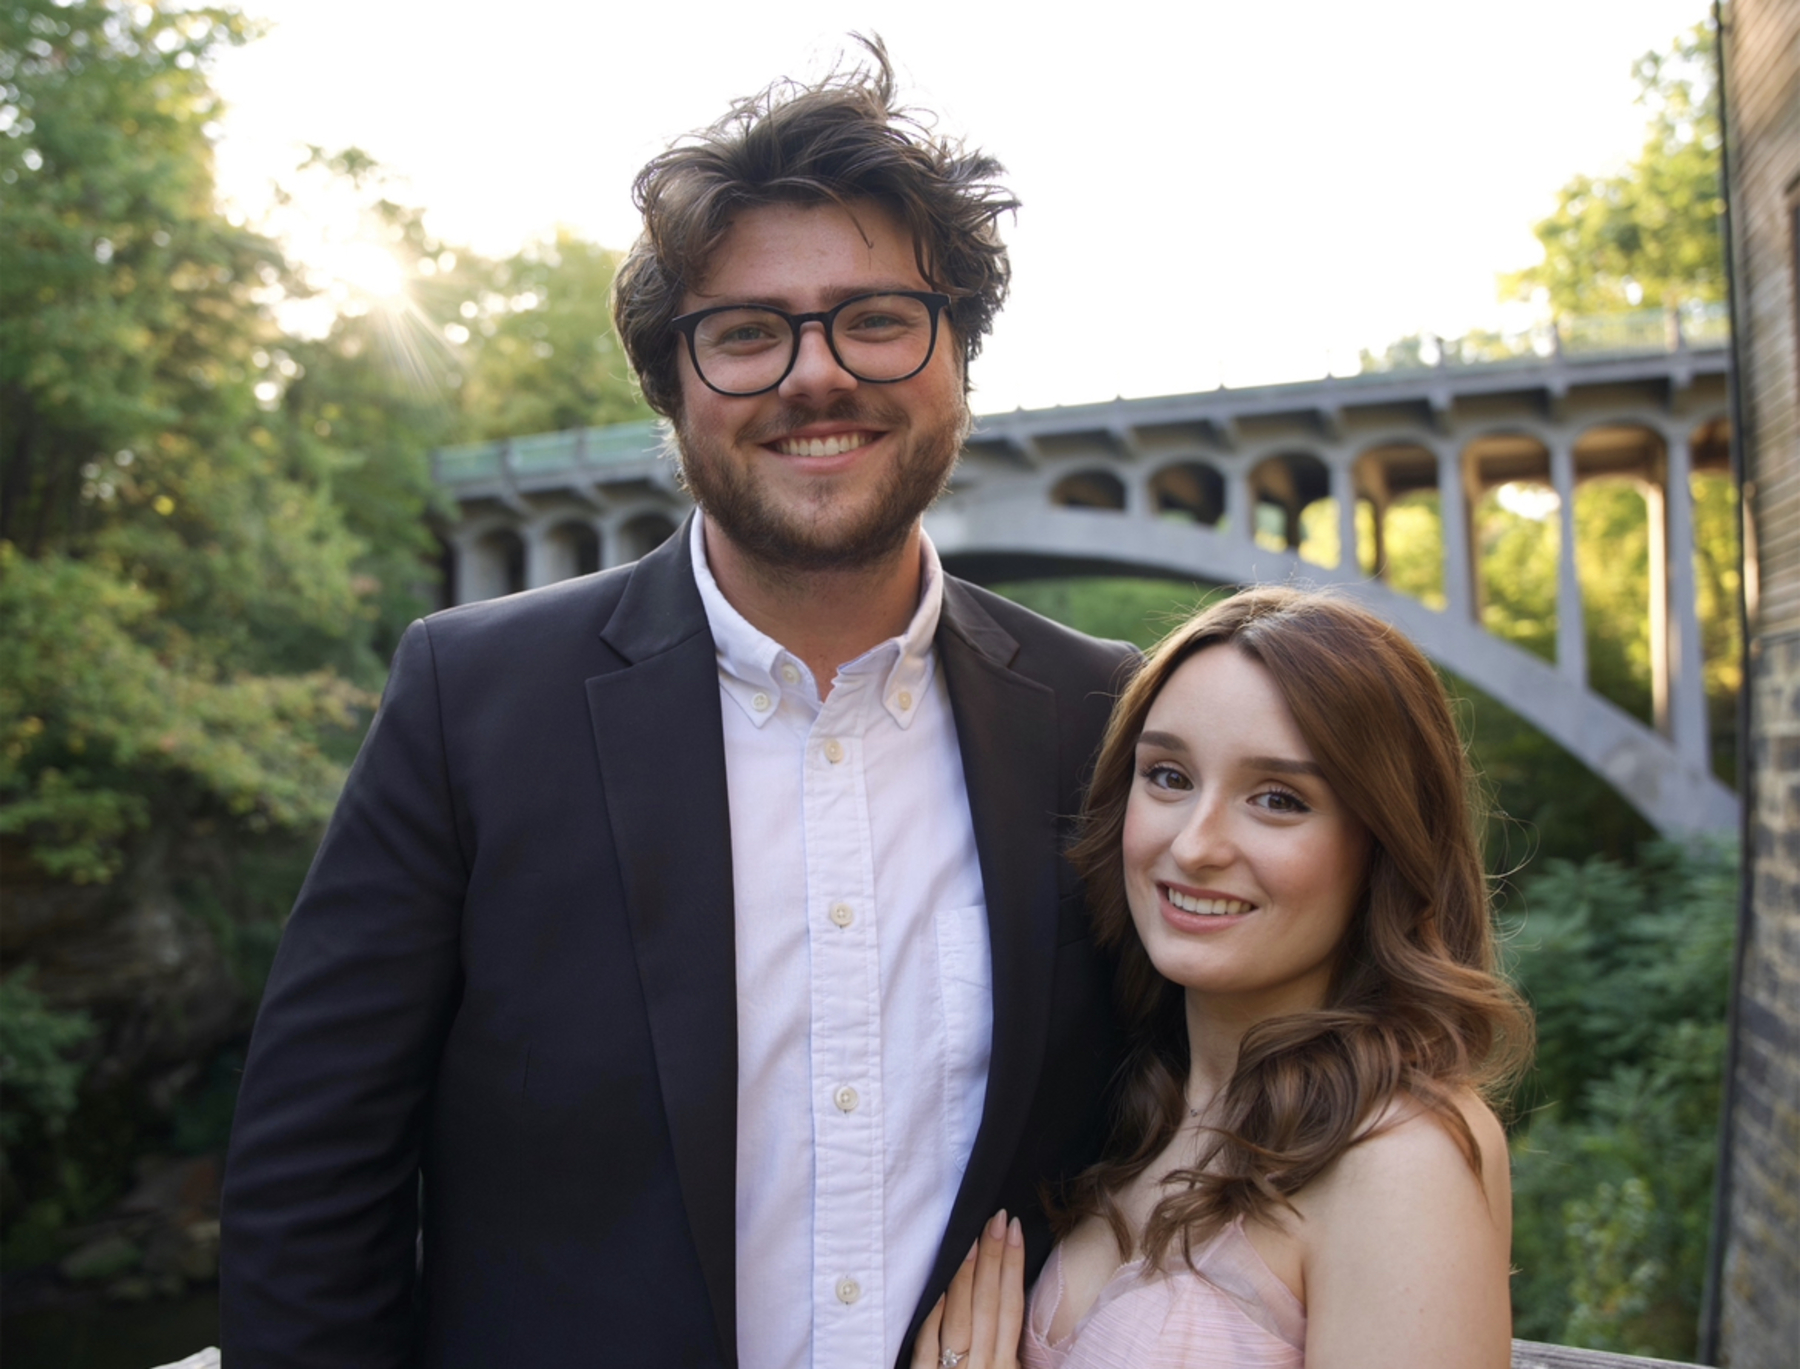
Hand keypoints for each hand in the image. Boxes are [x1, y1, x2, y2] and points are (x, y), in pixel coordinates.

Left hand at [912, 1209, 1025, 1368]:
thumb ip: (1006, 1343)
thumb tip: (1009, 1289)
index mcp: (1007, 1365)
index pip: (1012, 1306)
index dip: (1015, 1266)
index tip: (1014, 1228)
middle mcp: (984, 1367)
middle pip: (989, 1304)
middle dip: (994, 1258)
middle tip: (997, 1219)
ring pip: (961, 1318)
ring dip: (966, 1276)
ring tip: (971, 1240)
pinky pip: (927, 1347)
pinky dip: (932, 1317)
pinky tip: (937, 1288)